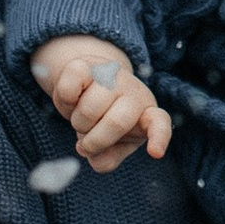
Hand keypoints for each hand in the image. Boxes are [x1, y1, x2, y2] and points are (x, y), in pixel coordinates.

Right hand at [31, 34, 171, 169]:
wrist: (85, 85)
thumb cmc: (103, 121)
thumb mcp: (110, 145)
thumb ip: (106, 159)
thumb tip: (95, 158)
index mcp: (146, 114)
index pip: (160, 124)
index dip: (158, 138)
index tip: (155, 153)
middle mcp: (133, 92)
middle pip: (117, 122)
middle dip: (95, 141)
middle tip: (86, 142)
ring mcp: (111, 75)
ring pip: (89, 109)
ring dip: (78, 123)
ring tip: (80, 120)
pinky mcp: (86, 65)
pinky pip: (69, 89)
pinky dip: (64, 102)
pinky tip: (71, 99)